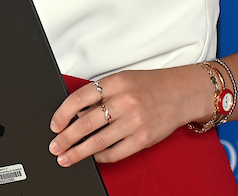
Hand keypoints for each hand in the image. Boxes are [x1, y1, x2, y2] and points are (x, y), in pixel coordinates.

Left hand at [47, 66, 211, 165]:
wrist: (182, 93)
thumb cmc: (150, 86)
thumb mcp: (122, 80)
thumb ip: (100, 95)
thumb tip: (75, 114)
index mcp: (115, 83)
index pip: (79, 98)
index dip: (62, 114)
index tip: (54, 125)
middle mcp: (124, 102)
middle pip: (86, 123)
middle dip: (66, 138)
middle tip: (54, 147)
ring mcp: (135, 122)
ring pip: (98, 141)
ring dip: (78, 152)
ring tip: (66, 157)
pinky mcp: (144, 139)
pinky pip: (116, 152)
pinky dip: (100, 157)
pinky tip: (92, 157)